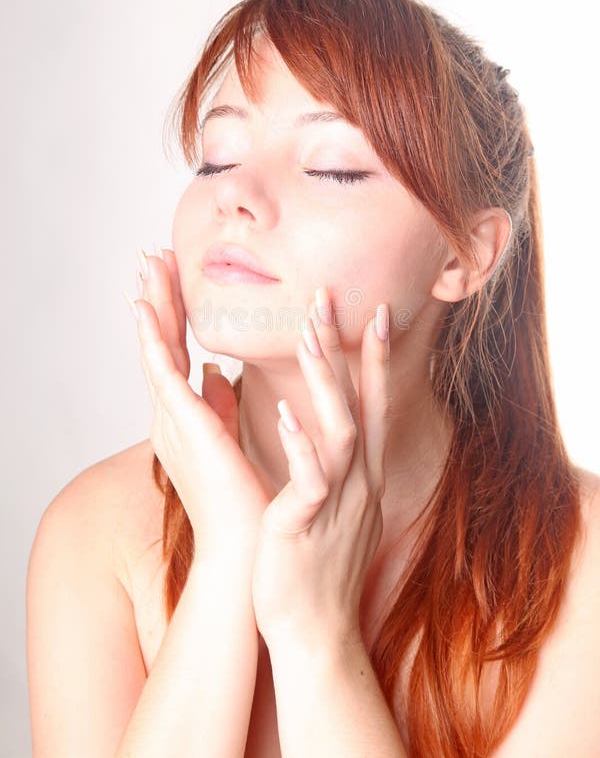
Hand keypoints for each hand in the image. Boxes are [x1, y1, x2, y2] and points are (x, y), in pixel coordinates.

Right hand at [128, 246, 270, 557]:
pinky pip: (163, 373)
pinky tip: (143, 306)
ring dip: (152, 305)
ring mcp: (173, 422)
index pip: (179, 354)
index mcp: (188, 420)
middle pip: (164, 345)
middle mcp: (173, 418)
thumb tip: (215, 372)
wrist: (249, 551)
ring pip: (158, 350)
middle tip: (150, 255)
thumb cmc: (246, 503)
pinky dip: (152, 338)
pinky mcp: (182, 427)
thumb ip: (220, 407)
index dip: (174, 314)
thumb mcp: (233, 441)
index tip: (172, 275)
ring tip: (146, 263)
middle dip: (159, 298)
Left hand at [251, 287, 390, 650]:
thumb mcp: (333, 506)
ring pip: (340, 430)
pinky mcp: (308, 524)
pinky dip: (302, 443)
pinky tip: (285, 412)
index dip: (374, 359)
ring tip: (308, 336)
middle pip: (359, 403)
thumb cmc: (317, 565)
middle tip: (329, 298)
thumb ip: (327, 464)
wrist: (316, 631)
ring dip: (326, 382)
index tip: (374, 314)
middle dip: (347, 349)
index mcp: (358, 473)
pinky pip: (310, 478)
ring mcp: (337, 501)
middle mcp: (357, 480)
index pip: (371, 404)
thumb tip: (311, 427)